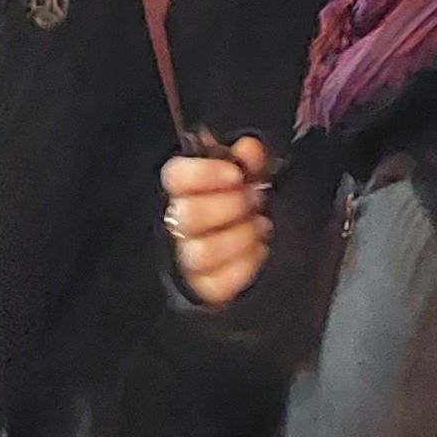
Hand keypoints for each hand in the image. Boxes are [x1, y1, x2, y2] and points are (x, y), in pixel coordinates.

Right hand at [164, 135, 275, 307]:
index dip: (205, 173)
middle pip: (189, 216)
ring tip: (260, 224)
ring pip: (201, 253)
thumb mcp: (248, 172)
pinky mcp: (203, 288)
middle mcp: (177, 223)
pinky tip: (261, 249)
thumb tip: (249, 148)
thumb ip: (248, 157)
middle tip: (255, 199)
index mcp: (182, 188)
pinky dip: (245, 265)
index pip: (175, 176)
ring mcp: (187, 258)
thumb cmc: (244, 199)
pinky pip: (217, 285)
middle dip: (230, 206)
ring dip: (240, 236)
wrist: (253, 239)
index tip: (236, 174)